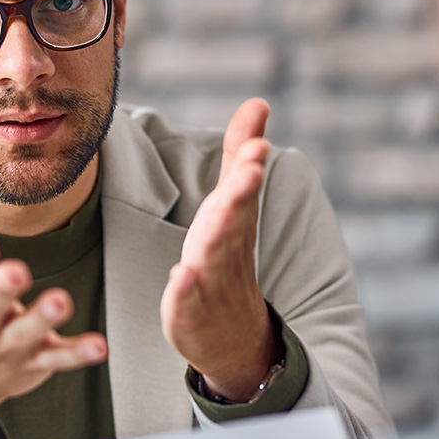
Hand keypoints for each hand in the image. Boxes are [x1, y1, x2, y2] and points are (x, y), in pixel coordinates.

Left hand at [159, 98, 281, 402]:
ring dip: (218, 235)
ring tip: (221, 211)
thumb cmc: (227, 255)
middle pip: (235, 220)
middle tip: (250, 170)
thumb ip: (241, 154)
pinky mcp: (189, 314)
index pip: (244, 191)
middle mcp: (227, 249)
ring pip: (214, 258)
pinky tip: (180, 274)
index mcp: (236, 220)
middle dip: (241, 196)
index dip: (249, 168)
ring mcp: (210, 284)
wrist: (233, 336)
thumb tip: (258, 103)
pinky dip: (185, 291)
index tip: (258, 146)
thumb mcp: (234, 203)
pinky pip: (187, 303)